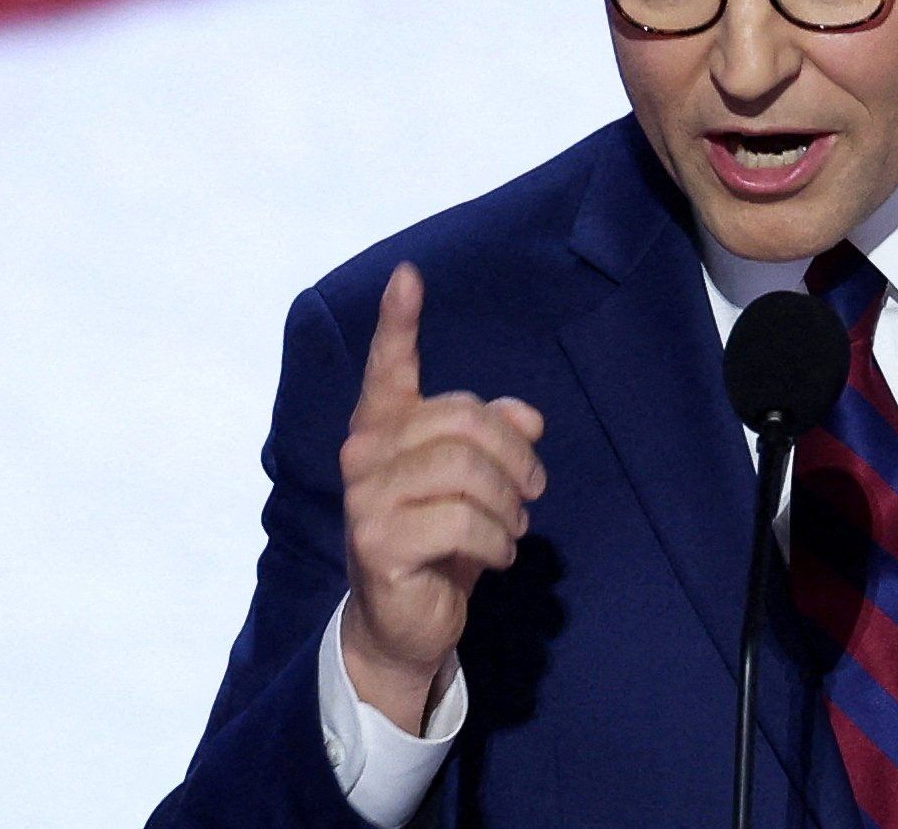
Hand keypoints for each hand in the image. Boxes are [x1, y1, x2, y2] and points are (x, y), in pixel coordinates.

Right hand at [337, 261, 546, 730]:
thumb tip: (526, 417)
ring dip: (509, 504)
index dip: (398, 320)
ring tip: (513, 528)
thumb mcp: (476, 482)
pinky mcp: (378, 543)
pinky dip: (497, 539)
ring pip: (466, 469)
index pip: (388, 366)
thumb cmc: (441, 537)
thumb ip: (496, 438)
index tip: (408, 275)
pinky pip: (462, 521)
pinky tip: (497, 555)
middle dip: (516, 455)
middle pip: (463, 419)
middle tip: (534, 490)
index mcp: (383, 426)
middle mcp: (363, 453)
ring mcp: (365, 498)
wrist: (405, 620)